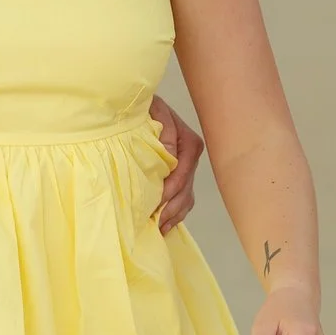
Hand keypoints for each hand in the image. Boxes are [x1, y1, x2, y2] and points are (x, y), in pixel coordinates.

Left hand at [149, 96, 202, 232]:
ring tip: (159, 229)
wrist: (144, 105)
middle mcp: (191, 157)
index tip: (156, 203)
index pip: (182, 172)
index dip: (170, 190)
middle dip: (171, 208)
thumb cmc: (147, 108)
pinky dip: (175, 213)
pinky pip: (184, 199)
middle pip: (186, 189)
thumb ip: (165, 131)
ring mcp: (188, 168)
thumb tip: (169, 155)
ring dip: (174, 215)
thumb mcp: (155, 112)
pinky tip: (164, 225)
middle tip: (156, 224)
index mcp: (189, 142)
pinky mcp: (181, 175)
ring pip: (187, 198)